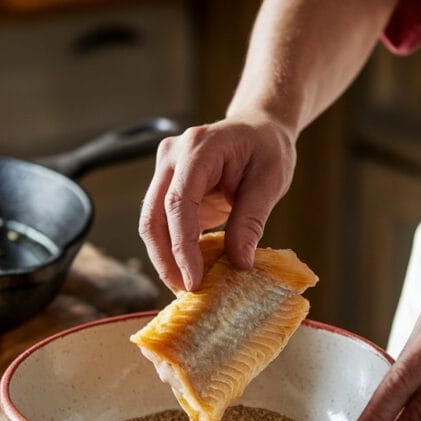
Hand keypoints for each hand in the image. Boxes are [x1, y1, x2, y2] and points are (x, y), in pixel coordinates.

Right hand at [138, 113, 296, 291]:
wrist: (258, 128)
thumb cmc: (267, 148)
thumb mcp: (270, 182)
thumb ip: (251, 221)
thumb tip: (239, 264)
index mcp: (198, 149)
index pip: (179, 203)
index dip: (182, 247)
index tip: (194, 280)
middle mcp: (172, 156)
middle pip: (153, 216)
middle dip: (166, 260)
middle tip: (186, 292)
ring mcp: (165, 171)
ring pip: (151, 223)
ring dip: (165, 259)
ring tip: (187, 287)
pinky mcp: (167, 187)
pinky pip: (162, 223)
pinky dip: (173, 249)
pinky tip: (189, 270)